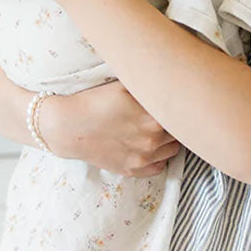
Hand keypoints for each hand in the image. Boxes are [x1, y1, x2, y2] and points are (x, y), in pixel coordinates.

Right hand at [41, 81, 181, 175]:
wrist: (68, 127)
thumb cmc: (95, 102)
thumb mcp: (124, 86)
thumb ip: (150, 86)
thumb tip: (169, 79)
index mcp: (153, 118)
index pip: (182, 115)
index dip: (181, 107)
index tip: (178, 101)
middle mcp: (152, 141)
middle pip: (180, 133)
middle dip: (176, 123)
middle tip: (166, 113)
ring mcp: (142, 158)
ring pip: (173, 150)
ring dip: (170, 140)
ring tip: (158, 129)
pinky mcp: (132, 170)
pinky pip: (159, 167)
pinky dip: (159, 158)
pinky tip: (150, 146)